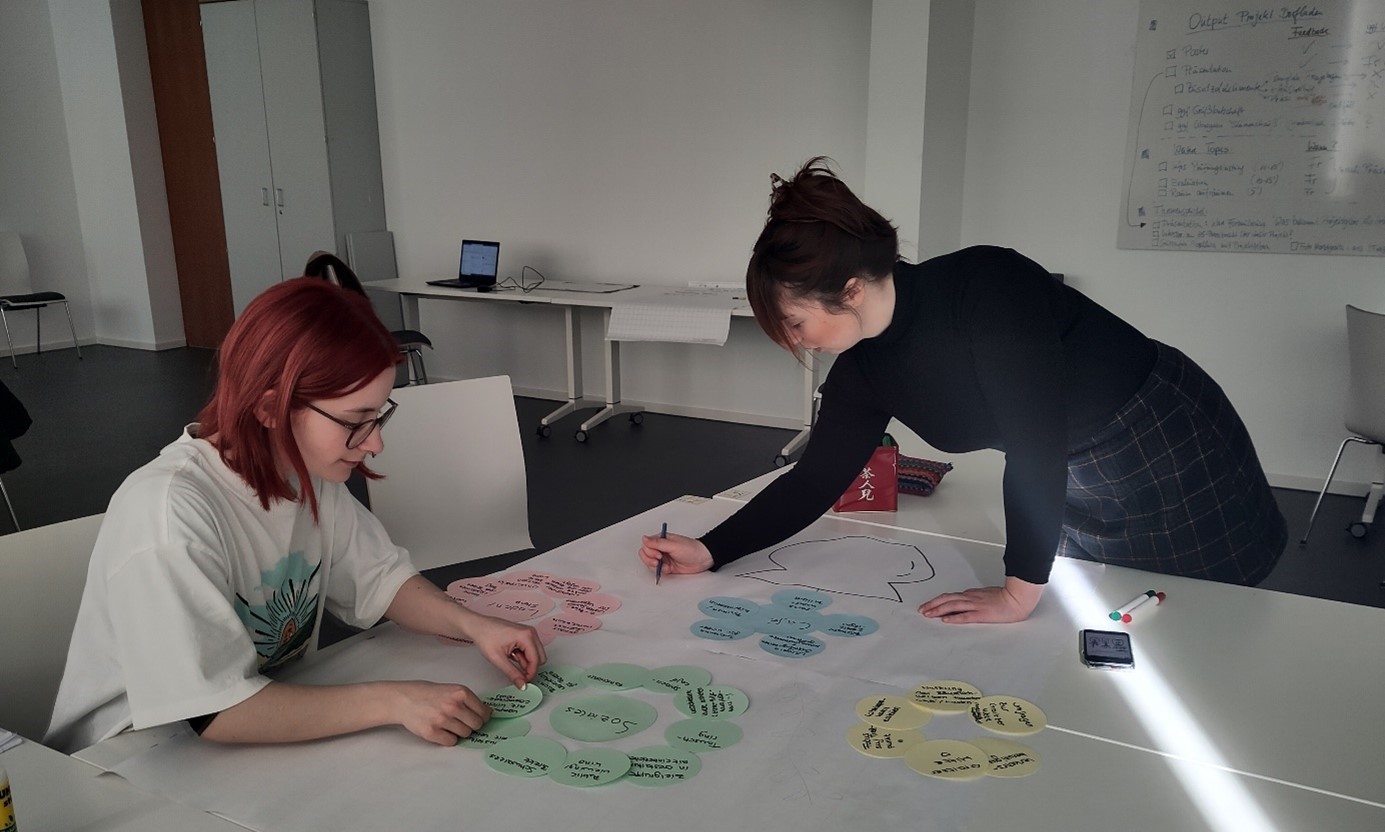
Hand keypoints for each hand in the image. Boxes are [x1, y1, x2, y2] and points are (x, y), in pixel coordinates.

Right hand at [393, 680, 491, 744]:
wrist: (404, 699)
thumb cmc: (428, 694)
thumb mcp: (452, 690)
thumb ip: (468, 701)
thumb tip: (488, 713)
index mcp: (461, 693)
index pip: (484, 712)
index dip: (482, 717)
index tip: (479, 718)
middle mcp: (453, 706)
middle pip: (477, 725)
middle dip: (472, 725)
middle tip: (462, 722)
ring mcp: (442, 719)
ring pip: (465, 734)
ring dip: (460, 732)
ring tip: (449, 724)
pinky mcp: (432, 732)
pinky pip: (451, 742)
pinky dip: (449, 738)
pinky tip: (442, 730)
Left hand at [459, 613, 546, 687]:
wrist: (477, 626)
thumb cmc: (485, 636)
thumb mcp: (498, 659)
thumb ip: (512, 673)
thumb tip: (522, 685)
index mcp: (526, 636)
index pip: (536, 660)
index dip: (531, 673)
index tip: (523, 682)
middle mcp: (530, 632)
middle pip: (540, 657)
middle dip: (530, 667)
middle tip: (517, 673)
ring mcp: (528, 632)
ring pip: (535, 654)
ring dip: (525, 661)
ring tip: (509, 660)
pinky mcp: (524, 634)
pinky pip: (530, 650)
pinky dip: (522, 656)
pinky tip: (511, 655)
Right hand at [638, 532, 712, 576]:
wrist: (702, 559)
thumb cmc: (692, 549)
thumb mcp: (673, 545)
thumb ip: (657, 543)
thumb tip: (644, 538)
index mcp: (661, 539)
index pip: (646, 545)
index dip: (649, 551)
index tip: (658, 554)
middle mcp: (661, 548)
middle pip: (645, 554)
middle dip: (650, 559)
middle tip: (659, 560)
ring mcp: (663, 558)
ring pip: (649, 563)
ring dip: (654, 566)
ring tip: (664, 565)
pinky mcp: (666, 566)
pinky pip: (657, 570)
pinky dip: (660, 571)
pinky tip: (668, 569)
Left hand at [918, 576, 1043, 623]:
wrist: (1017, 599)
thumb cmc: (1004, 597)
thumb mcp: (985, 595)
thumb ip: (974, 597)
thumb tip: (964, 600)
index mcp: (971, 595)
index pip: (950, 597)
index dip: (937, 601)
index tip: (928, 605)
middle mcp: (970, 598)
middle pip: (947, 599)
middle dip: (932, 604)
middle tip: (922, 610)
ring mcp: (976, 606)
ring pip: (952, 606)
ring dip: (938, 610)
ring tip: (928, 614)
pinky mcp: (982, 614)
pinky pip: (965, 616)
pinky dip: (954, 617)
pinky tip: (946, 620)